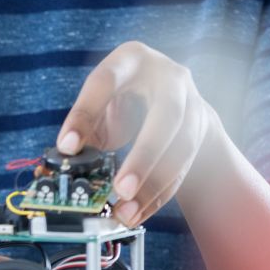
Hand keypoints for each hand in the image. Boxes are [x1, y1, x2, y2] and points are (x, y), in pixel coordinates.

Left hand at [55, 41, 219, 228]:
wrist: (176, 94)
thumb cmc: (127, 95)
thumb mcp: (102, 98)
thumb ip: (87, 124)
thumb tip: (67, 158)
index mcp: (132, 58)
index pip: (105, 82)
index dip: (85, 114)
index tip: (67, 146)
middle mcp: (170, 77)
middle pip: (166, 117)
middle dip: (144, 156)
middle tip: (120, 188)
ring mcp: (193, 104)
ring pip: (182, 148)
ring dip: (154, 185)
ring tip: (126, 210)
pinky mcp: (202, 132)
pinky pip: (184, 169)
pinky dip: (160, 194)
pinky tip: (139, 211)